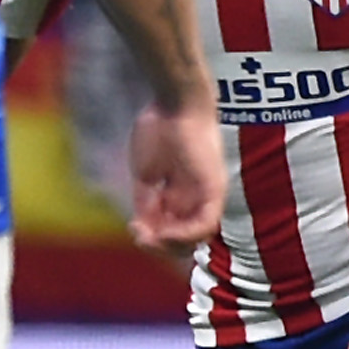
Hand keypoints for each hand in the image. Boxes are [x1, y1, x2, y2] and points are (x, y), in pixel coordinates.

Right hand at [123, 99, 226, 255]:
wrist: (173, 102)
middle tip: (140, 237)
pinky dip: (185, 235)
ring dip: (172, 245)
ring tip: (150, 237)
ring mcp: (209, 193)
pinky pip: (206, 224)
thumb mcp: (146, 174)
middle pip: (186, 238)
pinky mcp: (215, 188)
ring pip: (198, 237)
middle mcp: (197, 197)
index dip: (153, 238)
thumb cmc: (158, 129)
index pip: (173, 229)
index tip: (133, 228)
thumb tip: (143, 230)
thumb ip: (147, 203)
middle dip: (160, 246)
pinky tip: (163, 232)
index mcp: (181, 193)